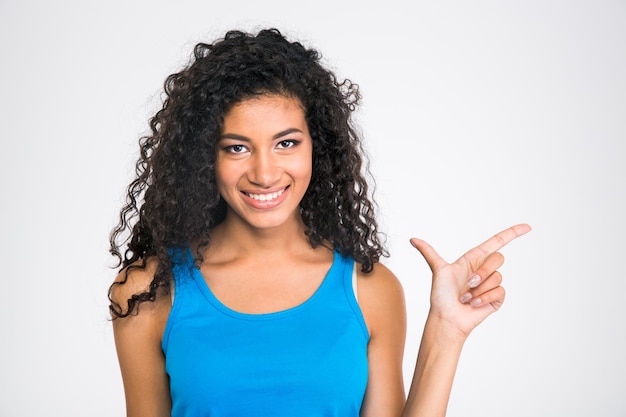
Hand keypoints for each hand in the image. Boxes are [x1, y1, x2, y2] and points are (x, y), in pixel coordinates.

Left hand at [410, 224, 530, 337]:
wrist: (447, 317)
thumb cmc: (441, 295)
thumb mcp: (438, 270)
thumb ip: (428, 252)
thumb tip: (412, 239)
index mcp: (473, 259)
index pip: (496, 242)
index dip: (512, 233)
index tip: (527, 227)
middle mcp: (484, 270)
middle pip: (497, 259)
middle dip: (483, 271)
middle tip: (469, 283)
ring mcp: (491, 284)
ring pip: (497, 277)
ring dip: (480, 289)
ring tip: (466, 297)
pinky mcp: (496, 298)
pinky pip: (499, 291)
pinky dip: (484, 298)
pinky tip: (474, 304)